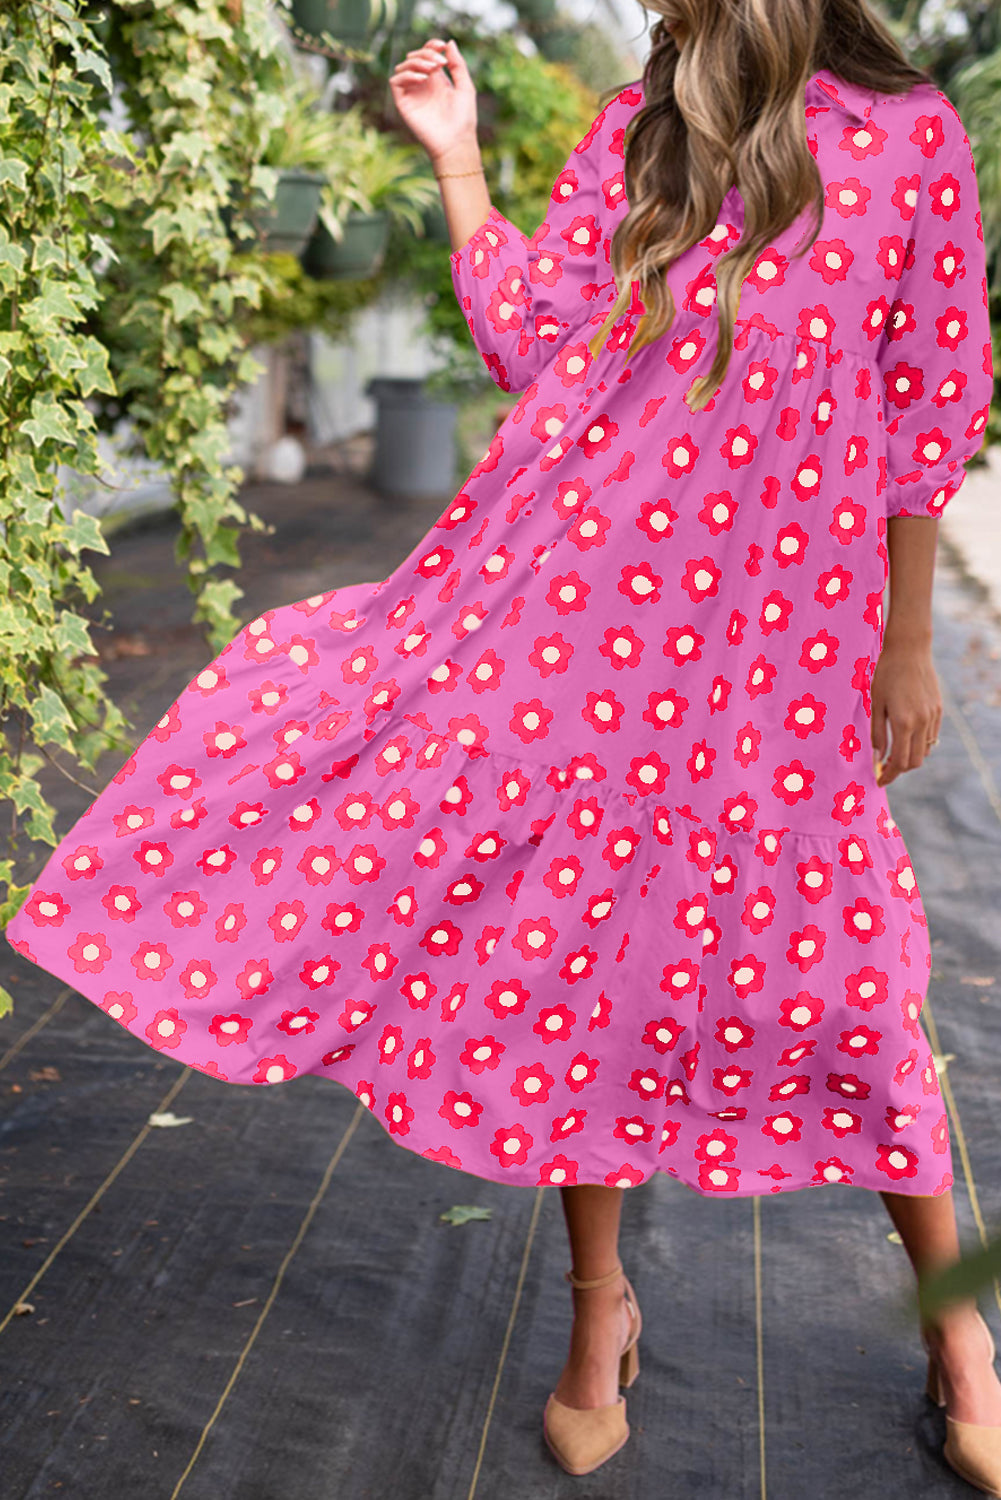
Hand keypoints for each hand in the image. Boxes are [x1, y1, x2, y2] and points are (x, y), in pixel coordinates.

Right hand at [389, 38, 477, 163]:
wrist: (456, 142)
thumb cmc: (463, 119)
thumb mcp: (465, 86)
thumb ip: (457, 65)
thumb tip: (449, 43)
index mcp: (437, 80)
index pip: (427, 54)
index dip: (431, 45)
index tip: (442, 46)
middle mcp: (423, 85)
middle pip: (414, 57)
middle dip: (425, 53)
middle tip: (439, 63)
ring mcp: (412, 94)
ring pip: (403, 67)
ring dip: (416, 62)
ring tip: (431, 69)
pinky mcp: (404, 104)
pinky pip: (395, 82)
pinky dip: (406, 75)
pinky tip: (421, 79)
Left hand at [870, 642, 941, 786]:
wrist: (909, 650)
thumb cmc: (886, 675)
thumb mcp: (875, 704)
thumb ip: (877, 734)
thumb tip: (877, 758)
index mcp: (903, 723)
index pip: (899, 762)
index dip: (888, 775)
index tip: (879, 780)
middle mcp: (922, 723)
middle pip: (914, 762)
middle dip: (899, 770)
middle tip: (884, 769)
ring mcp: (933, 717)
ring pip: (925, 751)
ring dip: (910, 757)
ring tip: (893, 754)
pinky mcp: (938, 710)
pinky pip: (931, 737)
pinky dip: (920, 744)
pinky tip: (906, 738)